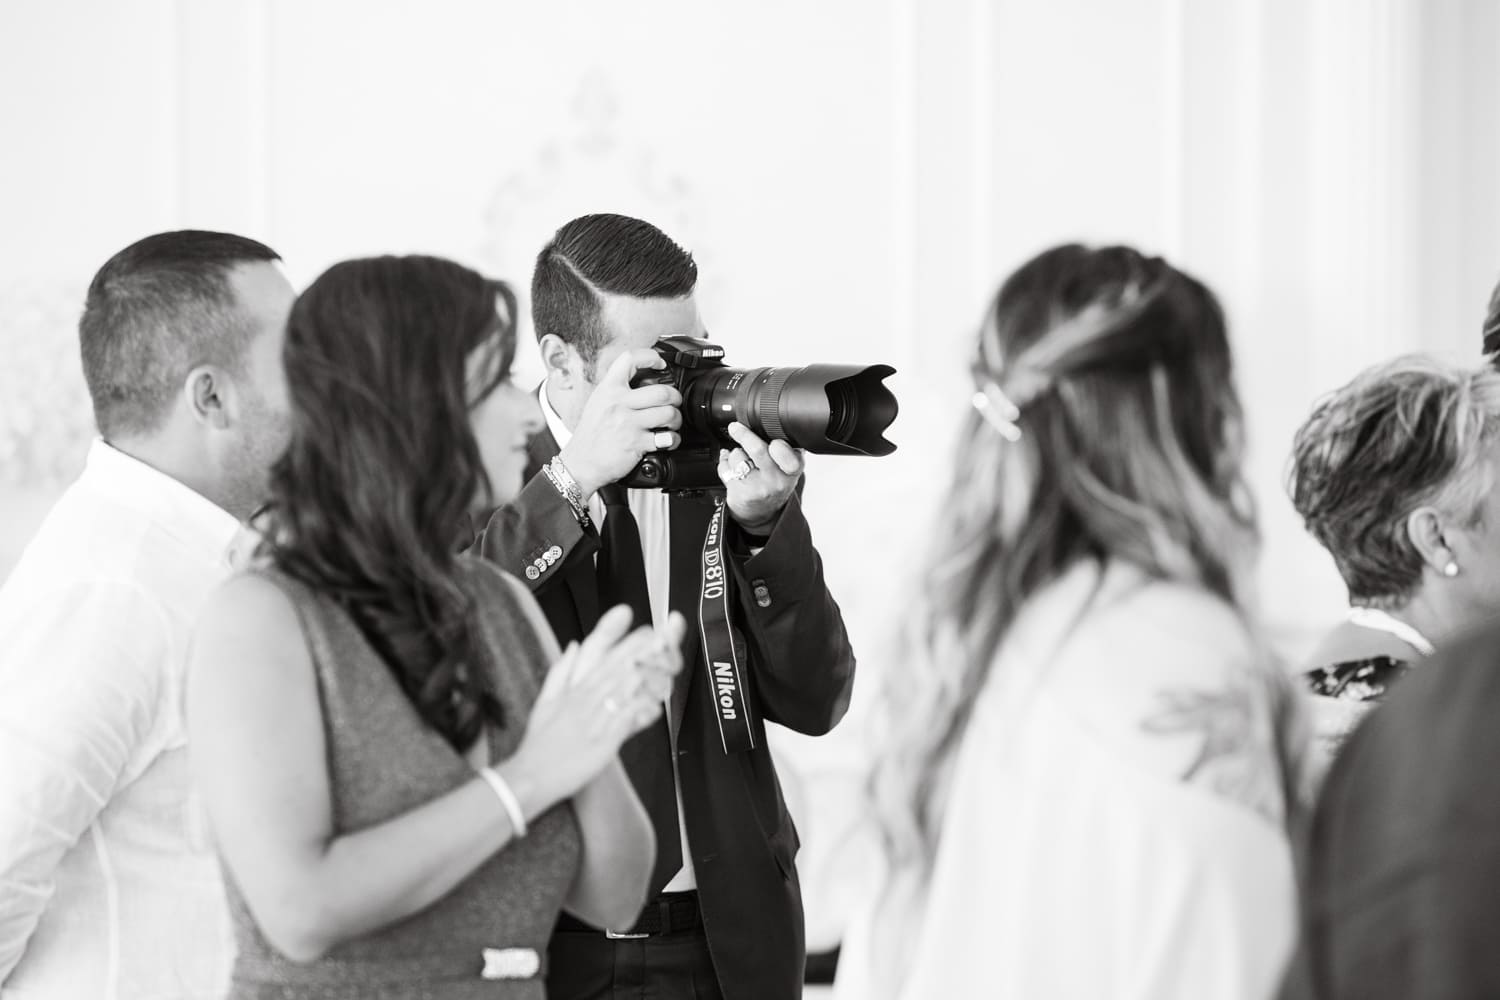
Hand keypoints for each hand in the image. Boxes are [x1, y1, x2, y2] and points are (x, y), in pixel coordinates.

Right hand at [503, 607, 686, 812]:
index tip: (630, 617)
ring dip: (650, 674)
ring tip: (669, 661)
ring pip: (626, 686)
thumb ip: (561, 671)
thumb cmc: (540, 744)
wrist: (530, 777)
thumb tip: (573, 645)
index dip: (616, 633)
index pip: (598, 653)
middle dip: (643, 647)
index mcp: (575, 688)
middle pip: (619, 664)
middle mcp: (586, 698)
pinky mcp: (604, 740)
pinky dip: (643, 709)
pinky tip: (656, 702)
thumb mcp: (545, 700)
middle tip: (664, 633)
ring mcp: (595, 717)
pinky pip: (627, 719)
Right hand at [559, 349, 683, 497]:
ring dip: (676, 419)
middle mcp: (618, 403)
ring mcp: (628, 423)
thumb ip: (617, 391)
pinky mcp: (636, 443)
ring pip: (669, 413)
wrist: (580, 463)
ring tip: (672, 423)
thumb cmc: (590, 435)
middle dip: (675, 398)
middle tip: (674, 402)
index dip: (650, 356)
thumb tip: (642, 381)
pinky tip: (667, 440)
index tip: (661, 363)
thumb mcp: (598, 403)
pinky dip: (673, 440)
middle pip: (662, 391)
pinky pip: (667, 438)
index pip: (629, 359)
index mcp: (608, 389)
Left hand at [718, 422, 803, 533]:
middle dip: (743, 434)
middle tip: (735, 428)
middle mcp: (778, 480)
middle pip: (757, 449)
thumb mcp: (787, 467)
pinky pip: (726, 469)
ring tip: (741, 462)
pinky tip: (731, 471)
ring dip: (734, 454)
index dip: (777, 444)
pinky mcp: (742, 494)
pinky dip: (724, 465)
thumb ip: (784, 447)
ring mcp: (759, 488)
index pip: (786, 452)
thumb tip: (765, 423)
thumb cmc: (773, 483)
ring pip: (738, 456)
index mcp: (793, 469)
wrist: (762, 513)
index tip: (770, 441)